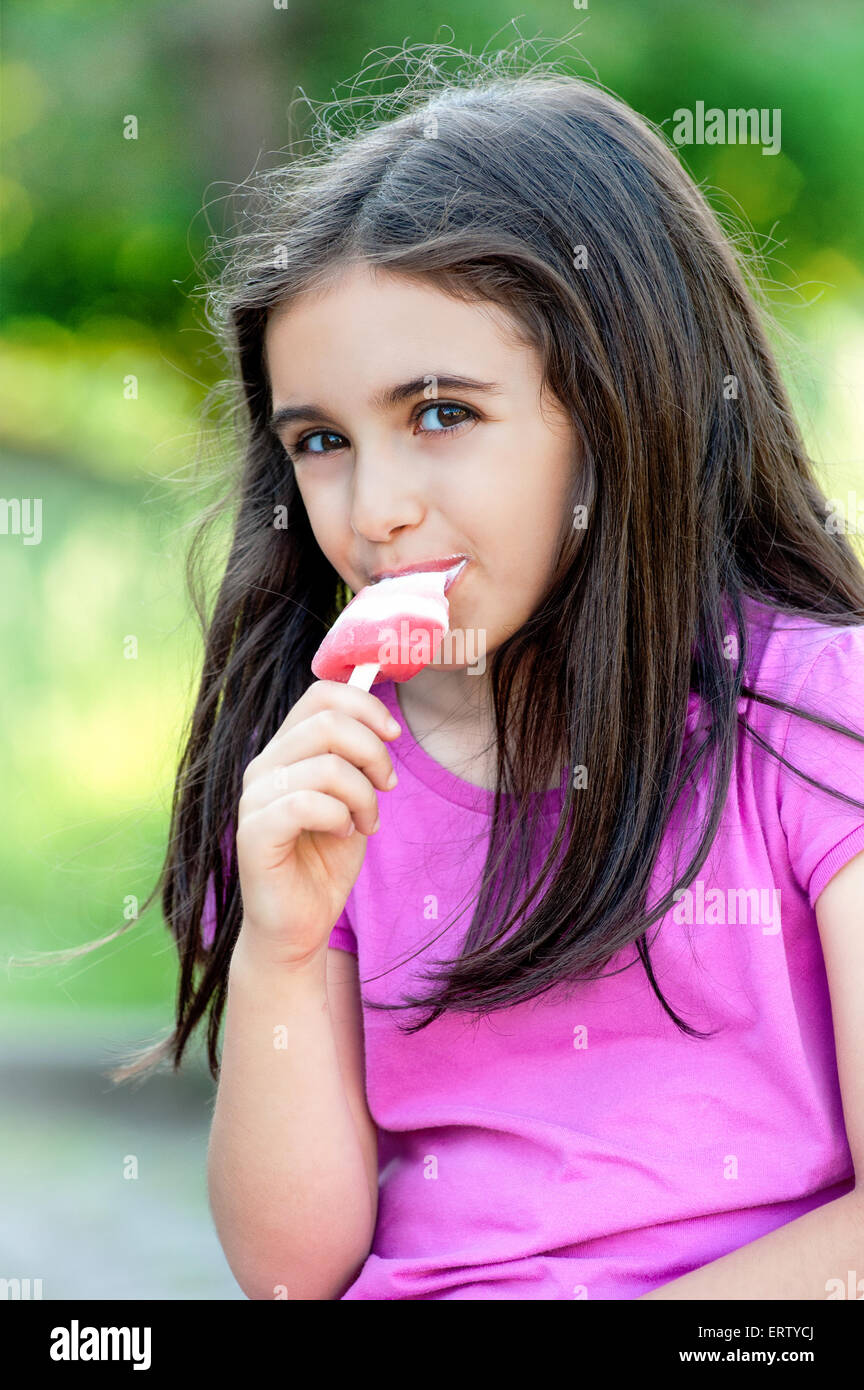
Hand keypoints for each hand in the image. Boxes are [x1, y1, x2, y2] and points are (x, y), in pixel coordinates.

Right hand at [234, 680, 399, 964]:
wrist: (299, 925)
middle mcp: (263, 766)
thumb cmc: (325, 861)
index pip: (320, 694)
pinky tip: (344, 835)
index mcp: (285, 750)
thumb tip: (382, 719)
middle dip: (374, 752)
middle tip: (387, 786)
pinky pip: (307, 803)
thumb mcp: (353, 798)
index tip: (393, 736)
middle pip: (327, 722)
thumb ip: (357, 758)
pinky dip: (340, 817)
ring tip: (366, 823)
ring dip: (363, 795)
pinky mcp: (254, 833)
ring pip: (326, 765)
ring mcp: (254, 798)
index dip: (365, 706)